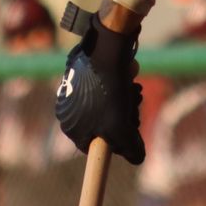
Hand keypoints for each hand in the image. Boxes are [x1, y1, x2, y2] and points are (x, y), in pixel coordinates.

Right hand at [54, 3, 145, 164]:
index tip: (130, 140)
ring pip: (109, 106)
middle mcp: (68, 107)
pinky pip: (107, 87)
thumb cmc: (110, 90)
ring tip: (134, 91)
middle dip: (123, 120)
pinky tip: (129, 77)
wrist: (107, 46)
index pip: (92, 147)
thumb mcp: (121, 128)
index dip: (114, 146)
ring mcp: (76, 88)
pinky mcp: (87, 71)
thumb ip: (129, 148)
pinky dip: (121, 86)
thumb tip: (137, 159)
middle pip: (103, 126)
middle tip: (136, 111)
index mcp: (69, 124)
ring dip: (126, 102)